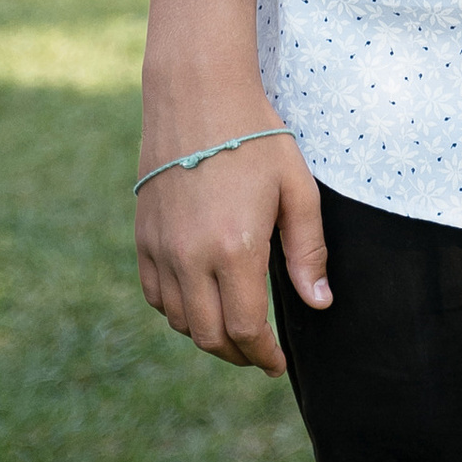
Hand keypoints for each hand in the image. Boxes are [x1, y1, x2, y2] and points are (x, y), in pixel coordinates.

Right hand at [136, 118, 329, 377]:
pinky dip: (178, 310)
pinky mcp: (143, 238)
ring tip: (236, 327)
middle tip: (260, 353)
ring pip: (180, 321)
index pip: (247, 329)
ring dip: (208, 334)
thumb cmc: (255, 138)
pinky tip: (202, 300)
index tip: (278, 364)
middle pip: (210, 336)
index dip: (264, 355)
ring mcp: (161, 250)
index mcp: (235, 249)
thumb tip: (318, 303)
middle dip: (238, 354)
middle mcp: (191, 258)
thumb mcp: (297, 189)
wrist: (196, 96)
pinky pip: (156, 295)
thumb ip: (308, 252)